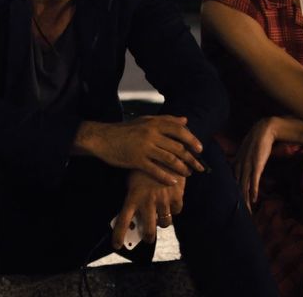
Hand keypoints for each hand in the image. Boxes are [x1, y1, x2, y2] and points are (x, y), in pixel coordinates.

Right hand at [74, 115, 203, 185]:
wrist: (102, 138)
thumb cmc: (125, 130)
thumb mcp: (145, 120)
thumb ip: (166, 120)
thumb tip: (185, 120)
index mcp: (154, 123)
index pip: (179, 130)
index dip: (192, 140)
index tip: (200, 149)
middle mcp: (151, 134)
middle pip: (177, 146)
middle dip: (191, 158)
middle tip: (199, 166)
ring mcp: (144, 147)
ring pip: (169, 159)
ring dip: (181, 168)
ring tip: (188, 174)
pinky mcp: (136, 160)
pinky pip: (155, 170)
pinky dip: (166, 177)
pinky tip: (173, 182)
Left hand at [112, 170, 184, 248]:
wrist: (163, 148)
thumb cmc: (143, 164)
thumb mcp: (133, 179)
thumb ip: (133, 196)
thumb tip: (132, 213)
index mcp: (133, 197)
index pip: (123, 221)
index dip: (119, 236)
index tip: (116, 245)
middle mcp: (148, 202)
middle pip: (149, 230)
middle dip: (148, 236)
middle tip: (148, 236)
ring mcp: (163, 200)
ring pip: (165, 223)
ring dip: (162, 222)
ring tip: (161, 218)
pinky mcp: (176, 195)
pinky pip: (177, 210)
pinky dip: (174, 209)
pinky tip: (172, 203)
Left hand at [234, 117, 278, 212]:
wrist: (262, 131)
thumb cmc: (255, 141)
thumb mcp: (245, 153)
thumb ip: (242, 161)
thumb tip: (242, 169)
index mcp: (236, 163)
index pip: (233, 182)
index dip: (234, 194)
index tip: (234, 204)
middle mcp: (239, 166)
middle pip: (238, 187)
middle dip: (239, 201)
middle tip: (241, 214)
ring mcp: (247, 166)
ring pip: (245, 186)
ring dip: (246, 200)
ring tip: (247, 212)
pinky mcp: (256, 165)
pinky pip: (254, 180)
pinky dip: (253, 190)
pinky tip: (254, 199)